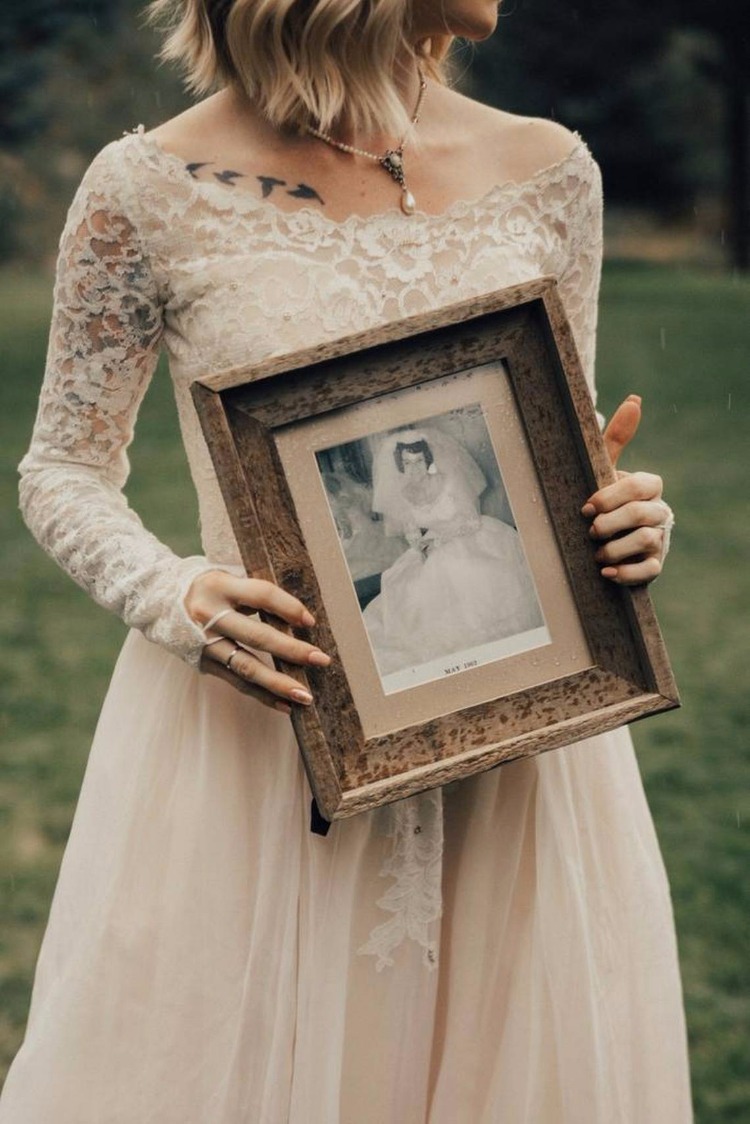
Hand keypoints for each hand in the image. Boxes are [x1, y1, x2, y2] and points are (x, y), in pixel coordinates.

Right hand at [185, 570, 330, 712]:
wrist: (158, 601)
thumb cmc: (207, 588)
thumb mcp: (227, 580)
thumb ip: (255, 595)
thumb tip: (297, 618)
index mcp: (219, 586)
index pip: (261, 595)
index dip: (288, 607)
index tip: (310, 622)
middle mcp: (210, 615)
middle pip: (257, 635)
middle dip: (291, 650)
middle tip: (321, 660)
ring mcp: (205, 642)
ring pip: (247, 666)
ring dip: (279, 683)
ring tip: (306, 696)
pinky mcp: (204, 662)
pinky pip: (238, 682)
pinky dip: (263, 695)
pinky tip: (286, 705)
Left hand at [581, 394, 672, 584]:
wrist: (603, 535)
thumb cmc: (604, 497)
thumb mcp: (604, 468)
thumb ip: (614, 437)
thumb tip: (635, 399)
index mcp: (648, 487)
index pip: (640, 486)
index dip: (611, 497)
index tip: (586, 507)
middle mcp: (658, 511)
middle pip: (642, 515)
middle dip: (611, 523)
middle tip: (590, 530)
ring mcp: (659, 539)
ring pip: (647, 541)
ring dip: (616, 549)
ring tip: (595, 553)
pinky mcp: (653, 565)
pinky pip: (649, 571)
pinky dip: (626, 573)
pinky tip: (606, 572)